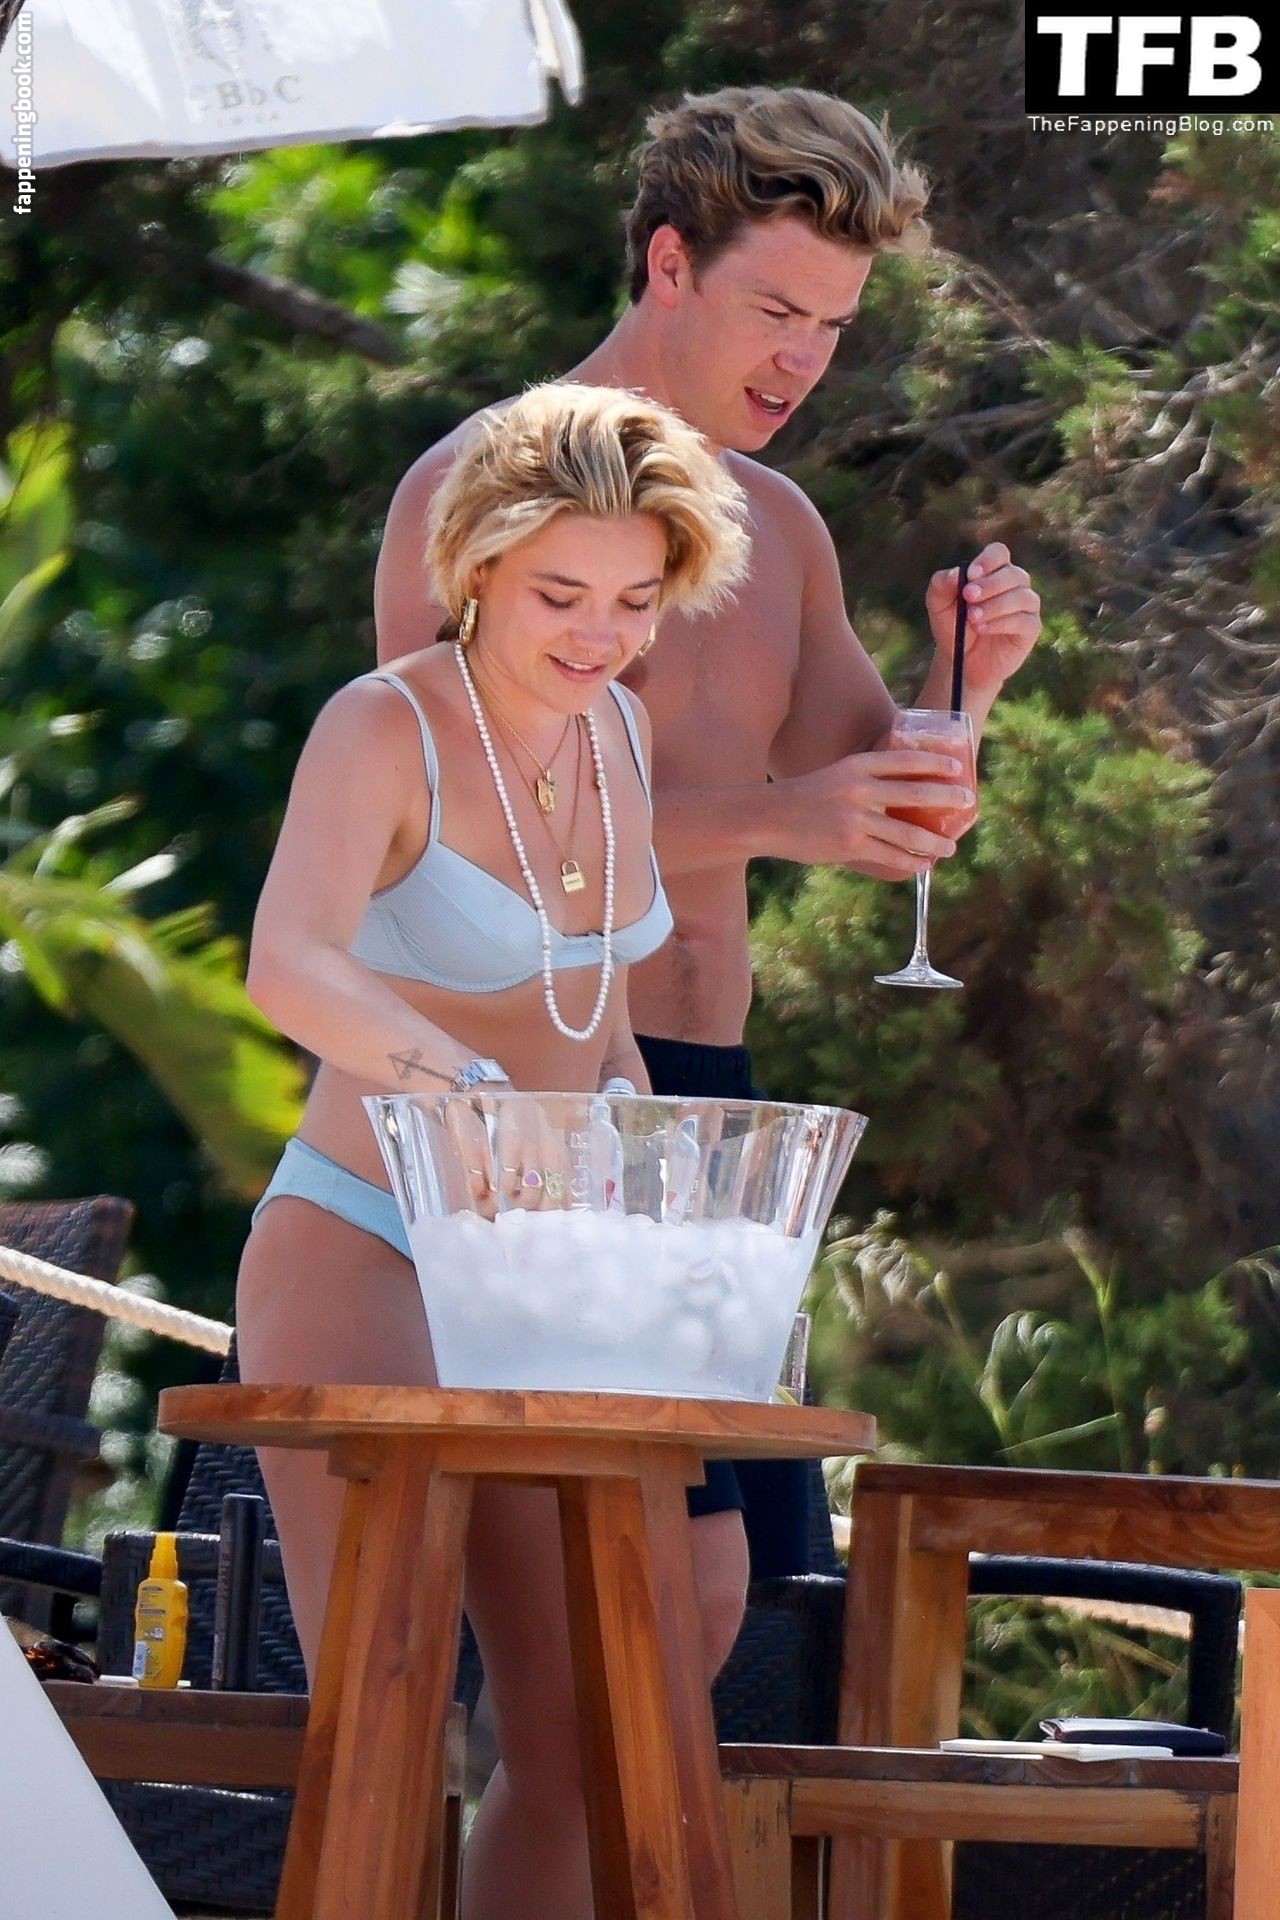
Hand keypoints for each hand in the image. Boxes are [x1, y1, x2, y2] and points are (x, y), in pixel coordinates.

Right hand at [777, 749, 974, 877]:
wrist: (768, 818)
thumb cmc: (804, 797)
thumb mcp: (836, 776)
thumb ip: (866, 781)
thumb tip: (901, 793)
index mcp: (857, 765)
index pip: (905, 760)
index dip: (935, 762)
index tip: (957, 767)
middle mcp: (860, 789)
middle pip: (915, 792)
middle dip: (947, 798)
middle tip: (967, 802)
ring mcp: (856, 818)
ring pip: (908, 832)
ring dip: (934, 842)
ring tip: (949, 847)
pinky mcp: (850, 845)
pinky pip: (890, 856)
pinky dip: (911, 863)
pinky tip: (923, 865)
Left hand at [926, 542, 1040, 692]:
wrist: (960, 661)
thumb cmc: (952, 626)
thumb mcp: (938, 606)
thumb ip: (941, 585)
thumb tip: (956, 573)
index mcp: (993, 571)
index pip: (998, 553)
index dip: (987, 561)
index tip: (970, 575)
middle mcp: (1014, 584)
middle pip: (1012, 574)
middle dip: (990, 585)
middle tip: (968, 596)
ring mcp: (1026, 605)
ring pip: (1021, 596)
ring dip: (995, 605)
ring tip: (971, 618)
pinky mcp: (1030, 628)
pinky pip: (1024, 620)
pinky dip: (1002, 623)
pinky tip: (982, 628)